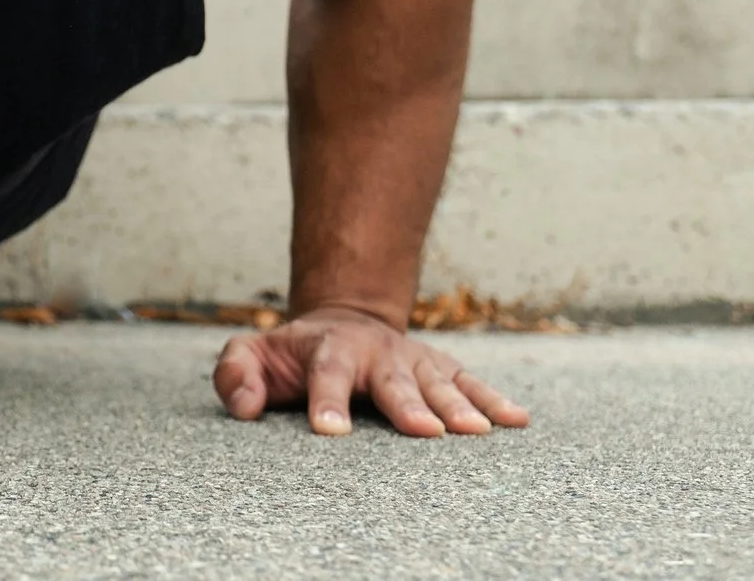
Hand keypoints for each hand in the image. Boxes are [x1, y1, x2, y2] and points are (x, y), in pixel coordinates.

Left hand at [212, 305, 528, 437]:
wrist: (343, 321)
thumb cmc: (293, 354)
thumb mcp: (252, 353)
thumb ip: (237, 373)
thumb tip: (245, 405)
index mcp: (328, 350)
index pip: (325, 375)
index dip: (326, 401)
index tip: (329, 432)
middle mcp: (377, 354)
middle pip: (391, 381)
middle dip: (407, 406)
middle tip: (425, 432)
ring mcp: (413, 361)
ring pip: (437, 383)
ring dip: (458, 406)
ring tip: (476, 431)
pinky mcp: (441, 369)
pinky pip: (471, 383)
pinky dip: (494, 400)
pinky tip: (517, 420)